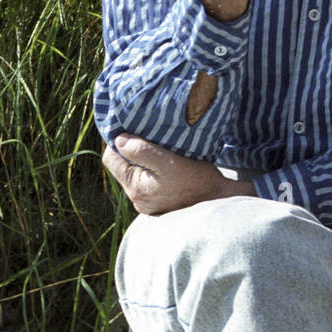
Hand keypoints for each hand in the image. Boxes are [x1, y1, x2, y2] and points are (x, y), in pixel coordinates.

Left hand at [103, 132, 254, 214]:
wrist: (220, 204)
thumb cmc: (197, 181)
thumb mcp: (169, 161)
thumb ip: (142, 151)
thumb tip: (119, 140)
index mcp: (135, 187)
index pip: (111, 158)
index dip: (117, 141)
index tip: (132, 128)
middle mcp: (137, 198)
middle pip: (123, 165)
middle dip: (132, 149)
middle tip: (148, 134)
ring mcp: (148, 202)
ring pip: (136, 172)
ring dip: (145, 159)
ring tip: (160, 147)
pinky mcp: (159, 203)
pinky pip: (148, 180)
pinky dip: (154, 169)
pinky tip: (168, 162)